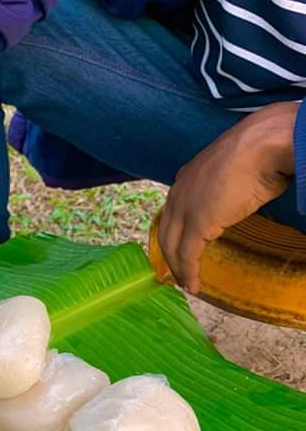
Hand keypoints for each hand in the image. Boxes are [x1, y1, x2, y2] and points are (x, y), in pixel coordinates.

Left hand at [158, 102, 296, 293]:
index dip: (172, 234)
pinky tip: (194, 285)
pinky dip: (189, 272)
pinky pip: (188, 254)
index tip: (177, 251)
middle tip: (176, 275)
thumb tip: (238, 196)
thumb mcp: (233, 171)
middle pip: (166, 232)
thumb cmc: (258, 153)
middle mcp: (179, 192)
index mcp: (186, 178)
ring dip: (179, 268)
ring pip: (173, 246)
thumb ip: (224, 187)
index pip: (171, 213)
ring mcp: (186, 208)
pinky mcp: (198, 224)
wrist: (264, 145)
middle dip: (169, 256)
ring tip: (187, 284)